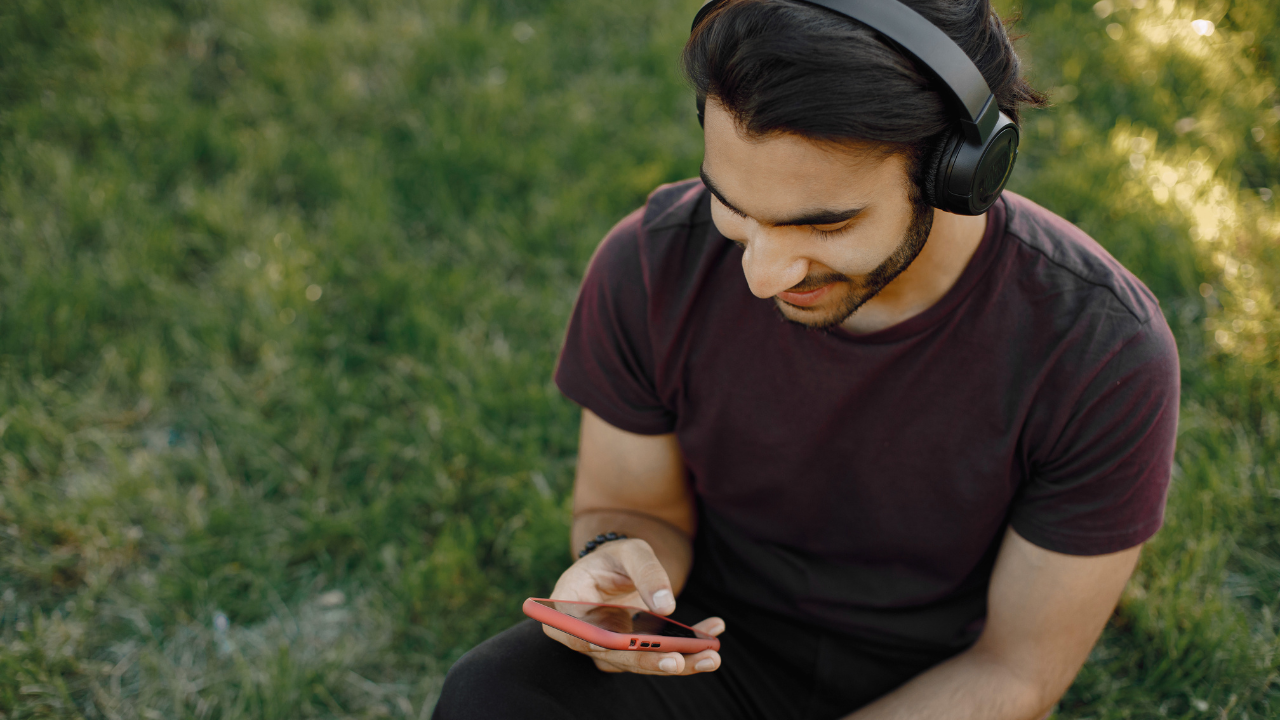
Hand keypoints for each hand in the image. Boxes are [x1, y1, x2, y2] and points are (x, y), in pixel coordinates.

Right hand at [542, 538, 725, 674]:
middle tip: (681, 661)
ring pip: (641, 662)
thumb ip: (646, 571)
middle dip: (650, 660)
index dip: (603, 644)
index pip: (579, 633)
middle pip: (615, 655)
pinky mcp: (632, 651)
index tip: (628, 644)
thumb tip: (666, 605)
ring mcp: (610, 647)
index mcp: (568, 607)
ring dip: (678, 661)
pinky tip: (712, 634)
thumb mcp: (630, 551)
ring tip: (710, 655)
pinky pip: (658, 654)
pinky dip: (687, 648)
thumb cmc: (617, 556)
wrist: (621, 567)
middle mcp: (585, 634)